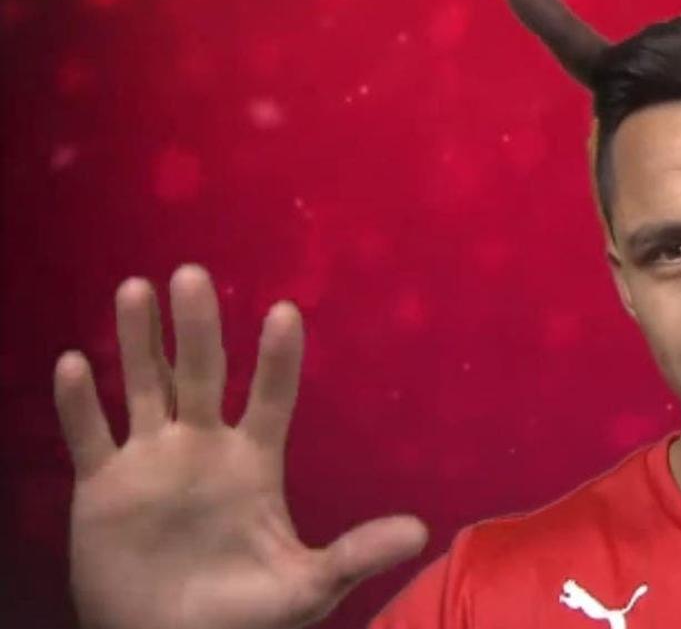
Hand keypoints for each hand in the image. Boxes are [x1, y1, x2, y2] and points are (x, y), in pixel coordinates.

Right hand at [55, 264, 426, 628]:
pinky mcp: (102, 488)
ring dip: (137, 342)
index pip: (271, 397)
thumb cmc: (245, 614)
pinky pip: (88, 436)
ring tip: (135, 289)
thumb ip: (355, 555)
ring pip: (143, 386)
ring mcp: (151, 462)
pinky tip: (73, 363)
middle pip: (200, 373)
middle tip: (193, 273)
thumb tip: (421, 533)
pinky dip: (78, 404)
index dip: (277, 359)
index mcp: (255, 462)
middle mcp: (202, 447)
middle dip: (196, 327)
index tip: (285, 312)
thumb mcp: (308, 587)